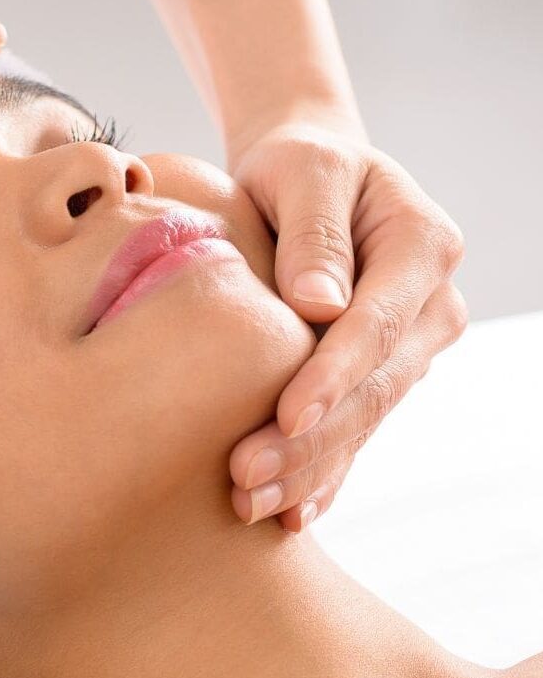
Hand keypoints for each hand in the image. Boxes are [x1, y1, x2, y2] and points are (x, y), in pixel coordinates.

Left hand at [224, 118, 468, 531]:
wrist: (312, 176)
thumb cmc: (299, 164)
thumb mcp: (303, 170)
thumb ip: (314, 231)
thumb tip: (318, 304)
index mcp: (422, 244)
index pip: (378, 322)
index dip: (334, 374)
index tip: (287, 415)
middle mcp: (430, 303)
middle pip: (374, 384)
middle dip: (312, 439)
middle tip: (246, 480)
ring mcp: (410, 344)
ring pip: (364, 417)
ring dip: (310, 466)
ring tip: (252, 504)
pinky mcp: (380, 371)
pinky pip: (357, 428)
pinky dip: (325, 471)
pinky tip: (292, 513)